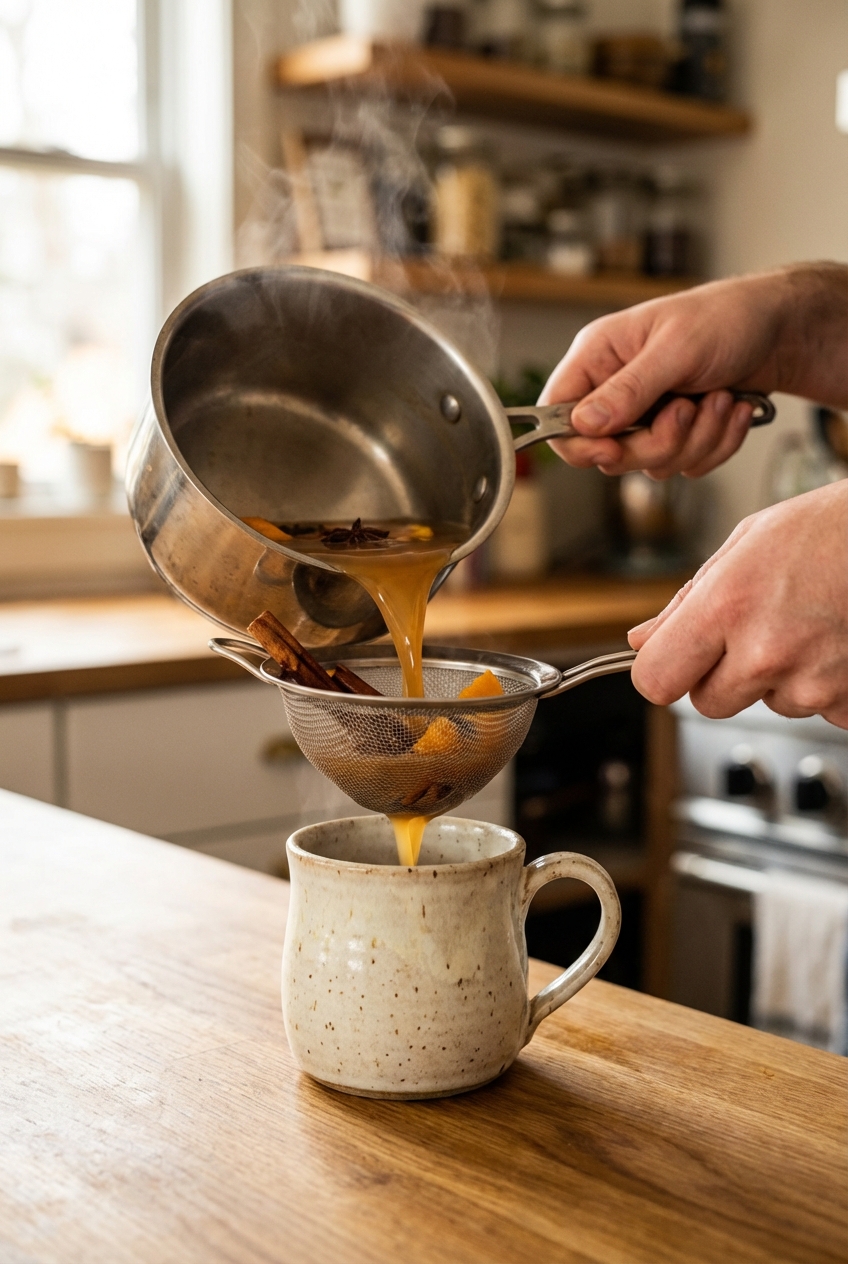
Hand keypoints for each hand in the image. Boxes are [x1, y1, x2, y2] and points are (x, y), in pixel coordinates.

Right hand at [539, 264, 847, 478]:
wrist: (780, 331)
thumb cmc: (727, 320)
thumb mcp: (677, 349)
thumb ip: (629, 389)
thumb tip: (584, 424)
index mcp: (598, 357)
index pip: (556, 413)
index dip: (578, 442)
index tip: (613, 449)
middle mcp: (615, 390)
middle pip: (606, 453)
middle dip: (657, 442)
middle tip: (687, 409)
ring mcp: (645, 416)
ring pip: (650, 465)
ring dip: (696, 439)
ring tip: (721, 398)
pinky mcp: (676, 434)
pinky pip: (685, 466)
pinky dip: (717, 443)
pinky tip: (731, 409)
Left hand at [627, 481, 847, 727]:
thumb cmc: (829, 529)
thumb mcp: (745, 544)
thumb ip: (687, 601)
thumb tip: (642, 640)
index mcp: (728, 607)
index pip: (656, 680)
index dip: (662, 670)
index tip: (671, 660)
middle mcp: (766, 652)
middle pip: (707, 702)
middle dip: (720, 675)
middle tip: (754, 631)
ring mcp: (812, 684)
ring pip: (765, 704)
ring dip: (778, 676)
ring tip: (806, 623)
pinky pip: (816, 709)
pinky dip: (823, 684)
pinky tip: (833, 641)